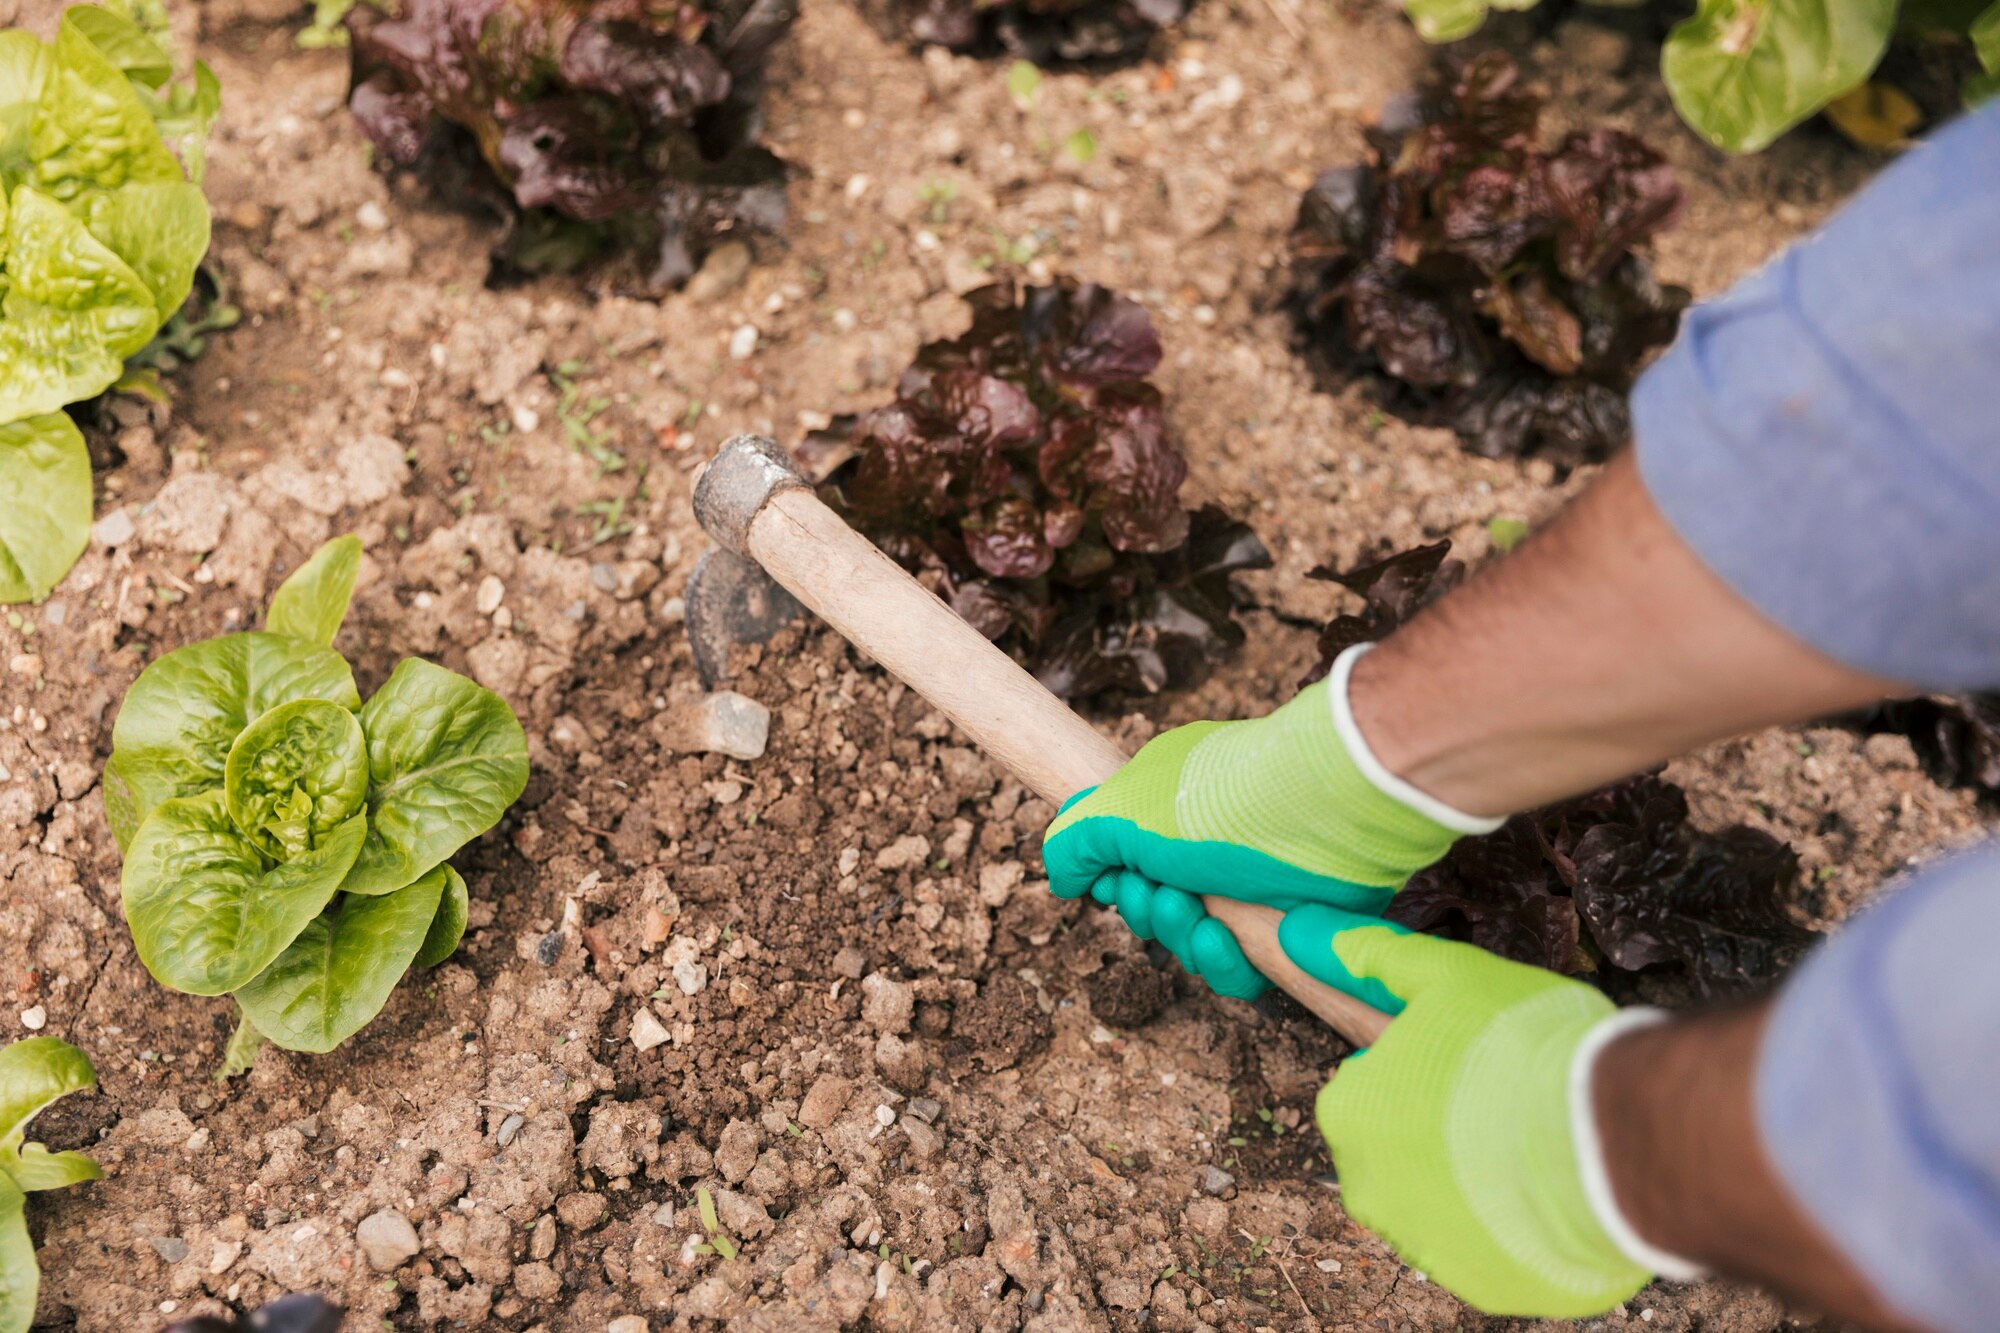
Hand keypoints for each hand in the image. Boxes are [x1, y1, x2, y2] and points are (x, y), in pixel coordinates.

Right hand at [1042, 648, 1496, 997]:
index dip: (1113, 877)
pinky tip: (1223, 938)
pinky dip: (1221, 962)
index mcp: (1167, 804)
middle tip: (1163, 891)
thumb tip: (1061, 877)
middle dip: (1146, 908)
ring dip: (1179, 936)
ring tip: (1195, 912)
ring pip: (1188, 942)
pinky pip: (1234, 968)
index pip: (1121, 855)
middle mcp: (1205, 844)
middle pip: (1151, 904)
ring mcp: (1245, 885)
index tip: (1117, 878)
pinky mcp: (1281, 925)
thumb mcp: (1122, 811)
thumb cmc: (1220, 803)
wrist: (1323, 817)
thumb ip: (1076, 843)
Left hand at [1277, 903, 1658, 1316]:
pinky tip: (1553, 1190)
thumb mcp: (1447, 978)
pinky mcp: (1482, 1285)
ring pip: (1446, 1198)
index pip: (1373, 1084)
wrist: (1614, 1138)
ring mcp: (1424, 1244)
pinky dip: (1515, 1223)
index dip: (1429, 1065)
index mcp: (1349, 1110)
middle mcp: (1367, 1187)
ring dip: (1481, 1174)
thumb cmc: (1523, 1045)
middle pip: (1403, 1145)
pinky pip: (1492, 1246)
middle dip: (1447, 1124)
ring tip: (1540, 1141)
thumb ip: (1378, 960)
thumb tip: (1310, 933)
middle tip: (1511, 1098)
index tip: (1475, 1060)